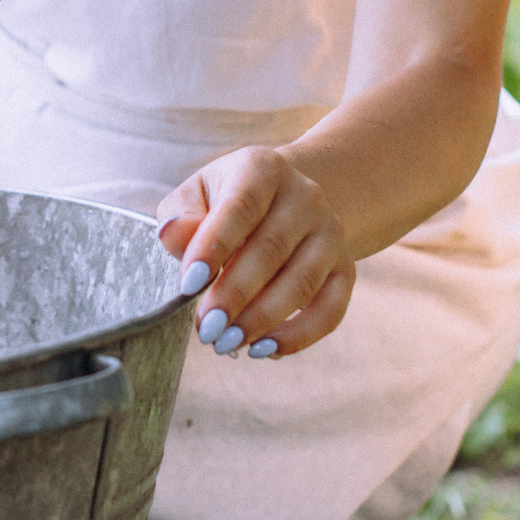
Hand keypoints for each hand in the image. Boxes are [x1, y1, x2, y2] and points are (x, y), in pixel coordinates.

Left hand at [154, 145, 353, 360]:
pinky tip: (264, 350)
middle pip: (272, 249)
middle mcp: (306, 196)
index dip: (214, 247)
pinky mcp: (345, 268)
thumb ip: (181, 216)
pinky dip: (300, 335)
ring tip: (226, 342)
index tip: (188, 285)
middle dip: (235, 294)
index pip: (241, 207)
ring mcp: (331, 232)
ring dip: (263, 319)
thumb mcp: (197, 195)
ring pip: (303, 282)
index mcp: (263, 169)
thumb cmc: (227, 203)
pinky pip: (331, 308)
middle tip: (206, 329)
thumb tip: (174, 237)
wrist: (287, 201)